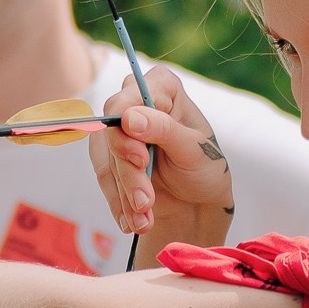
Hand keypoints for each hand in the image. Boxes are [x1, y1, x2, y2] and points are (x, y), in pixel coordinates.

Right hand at [90, 65, 233, 239]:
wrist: (196, 202)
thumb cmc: (204, 168)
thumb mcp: (194, 150)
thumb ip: (165, 130)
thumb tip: (130, 118)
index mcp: (162, 86)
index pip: (130, 97)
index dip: (127, 126)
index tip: (141, 159)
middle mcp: (136, 102)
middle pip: (113, 132)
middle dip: (128, 173)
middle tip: (145, 201)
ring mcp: (119, 129)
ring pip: (107, 159)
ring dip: (124, 194)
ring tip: (144, 219)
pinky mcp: (109, 155)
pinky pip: (103, 177)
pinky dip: (117, 202)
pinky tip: (132, 221)